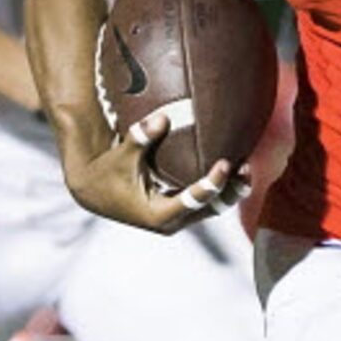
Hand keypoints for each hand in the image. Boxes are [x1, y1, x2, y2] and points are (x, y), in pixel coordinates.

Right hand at [62, 110, 243, 234]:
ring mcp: (176, 220)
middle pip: (211, 210)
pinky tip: (232, 168)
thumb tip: (163, 118)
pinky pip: (206, 204)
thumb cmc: (108, 172)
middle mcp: (170, 222)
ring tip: (246, 169)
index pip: (193, 201)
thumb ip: (141, 137)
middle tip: (246, 168)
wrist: (94, 191)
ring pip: (213, 209)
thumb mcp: (123, 155)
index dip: (212, 184)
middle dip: (231, 191)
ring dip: (231, 192)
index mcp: (157, 215)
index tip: (225, 163)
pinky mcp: (178, 212)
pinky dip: (220, 189)